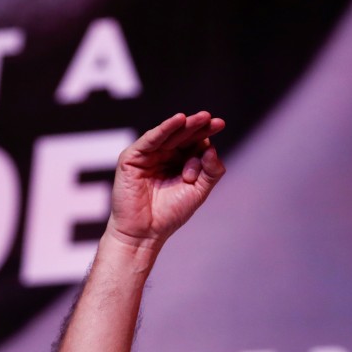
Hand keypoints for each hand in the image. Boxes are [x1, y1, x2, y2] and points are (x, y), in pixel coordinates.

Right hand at [106, 111, 225, 250]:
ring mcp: (148, 155)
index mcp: (179, 162)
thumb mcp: (198, 191)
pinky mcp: (132, 157)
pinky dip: (164, 129)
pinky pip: (150, 140)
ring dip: (185, 124)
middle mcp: (163, 155)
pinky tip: (178, 120)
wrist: (144, 233)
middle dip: (198, 126)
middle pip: (183, 135)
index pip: (194, 143)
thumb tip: (212, 148)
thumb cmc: (170, 214)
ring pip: (169, 135)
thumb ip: (210, 171)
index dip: (206, 134)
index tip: (220, 124)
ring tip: (202, 118)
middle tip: (212, 119)